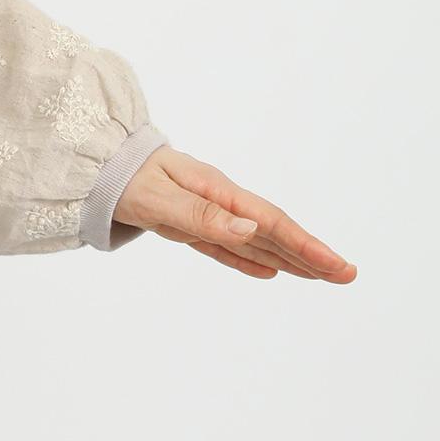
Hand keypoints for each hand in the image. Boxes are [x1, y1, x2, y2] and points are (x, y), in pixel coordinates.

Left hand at [114, 145, 356, 281]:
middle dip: (310, 254)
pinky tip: (271, 271)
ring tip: (322, 276)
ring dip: (289, 258)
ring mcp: (205, 211)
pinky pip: (225, 245)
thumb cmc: (119, 177)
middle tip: (347, 276)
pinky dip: (249, 259)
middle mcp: (217, 201)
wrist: (92, 164)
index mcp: (215, 191)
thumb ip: (201, 214)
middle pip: (272, 232)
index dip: (306, 246)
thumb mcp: (156, 198)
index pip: (270, 223)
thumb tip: (250, 228)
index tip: (337, 267)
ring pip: (255, 240)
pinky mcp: (187, 223)